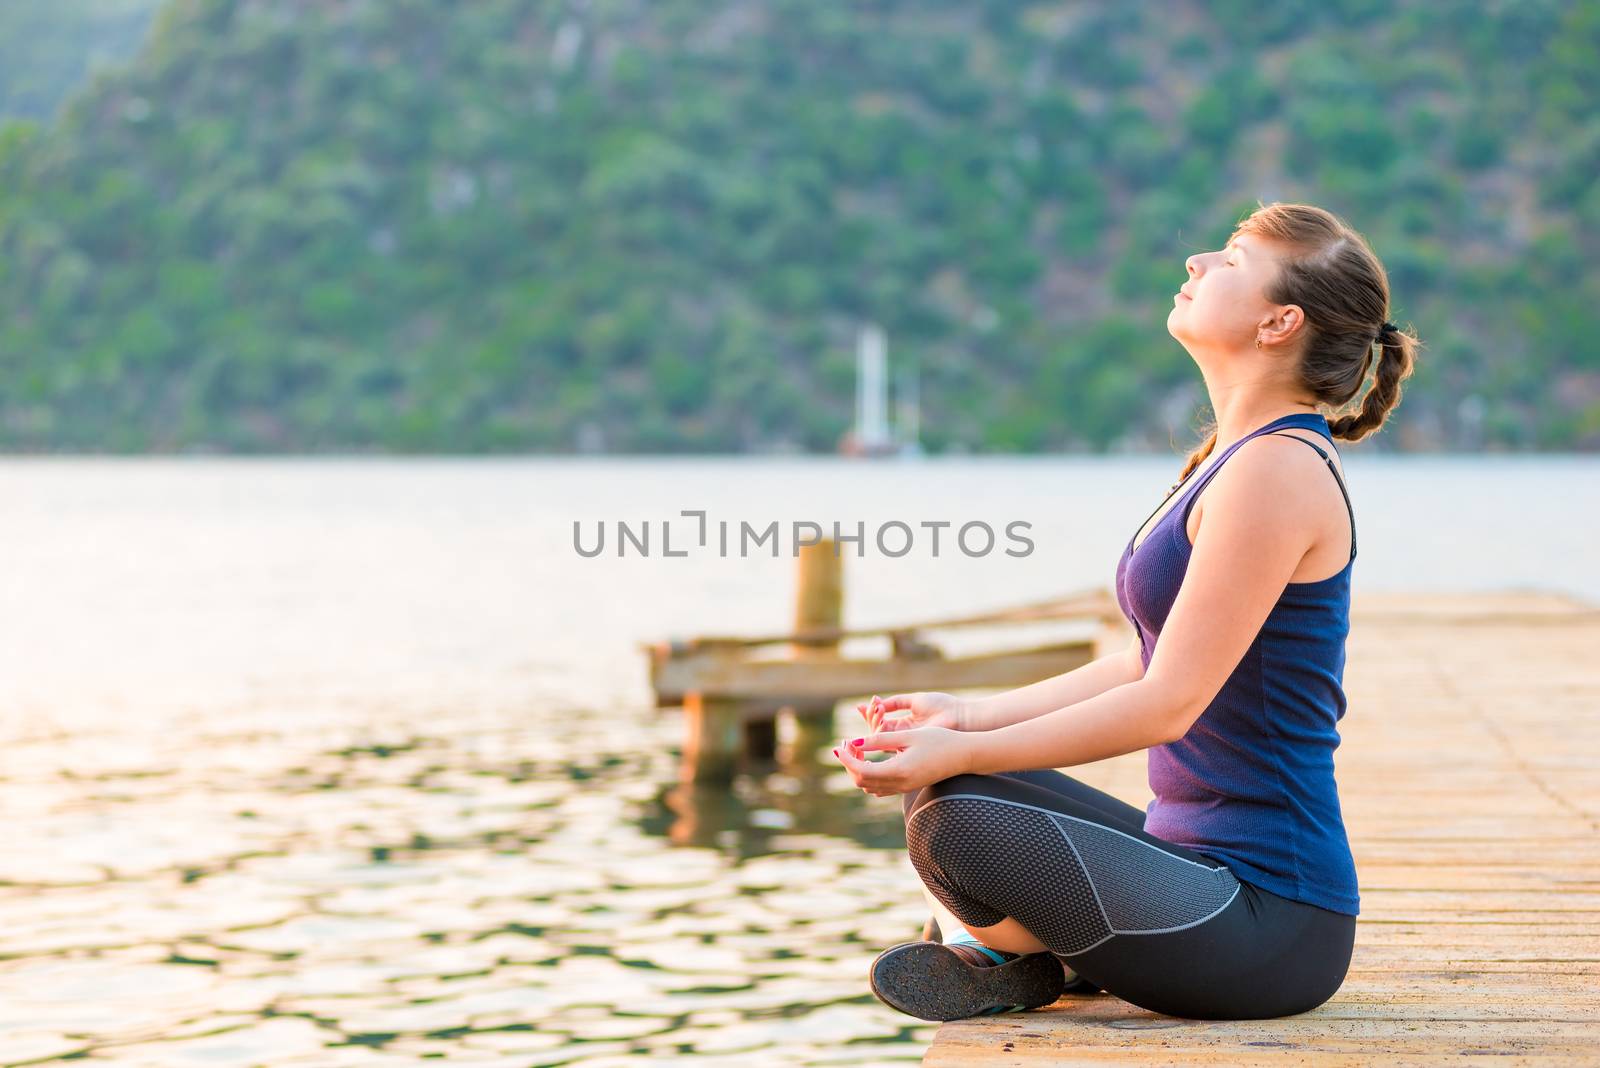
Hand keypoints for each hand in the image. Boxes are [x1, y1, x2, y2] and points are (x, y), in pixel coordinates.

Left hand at [832, 725, 971, 796]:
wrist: (964, 755)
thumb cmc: (940, 740)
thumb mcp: (908, 735)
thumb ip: (880, 739)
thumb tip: (854, 742)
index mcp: (899, 771)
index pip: (861, 770)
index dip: (847, 758)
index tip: (840, 743)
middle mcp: (899, 784)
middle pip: (861, 781)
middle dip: (850, 763)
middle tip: (847, 743)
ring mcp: (904, 788)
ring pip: (869, 786)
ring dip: (858, 769)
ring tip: (858, 748)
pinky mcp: (907, 786)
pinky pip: (880, 787)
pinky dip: (869, 774)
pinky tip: (871, 758)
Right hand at [854, 691, 973, 734]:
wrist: (959, 716)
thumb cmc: (941, 706)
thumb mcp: (914, 701)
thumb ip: (895, 702)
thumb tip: (876, 701)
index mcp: (904, 725)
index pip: (879, 723)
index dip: (870, 714)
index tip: (862, 705)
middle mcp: (901, 737)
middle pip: (876, 731)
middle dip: (871, 716)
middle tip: (875, 705)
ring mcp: (904, 743)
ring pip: (878, 737)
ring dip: (874, 721)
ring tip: (878, 708)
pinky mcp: (907, 747)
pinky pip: (886, 741)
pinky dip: (880, 728)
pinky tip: (881, 717)